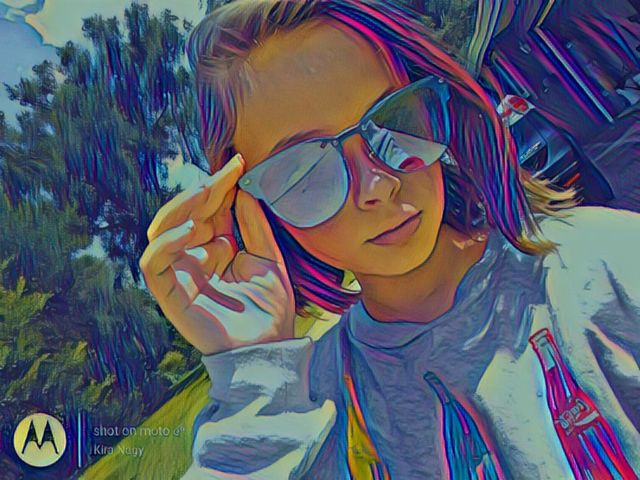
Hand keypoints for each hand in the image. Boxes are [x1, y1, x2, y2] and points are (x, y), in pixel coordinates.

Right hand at [139, 154, 295, 354]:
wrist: (271, 347)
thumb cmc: (270, 308)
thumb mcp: (268, 258)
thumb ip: (254, 226)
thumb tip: (244, 192)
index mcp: (215, 249)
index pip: (209, 210)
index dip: (220, 186)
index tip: (239, 163)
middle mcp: (194, 258)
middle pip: (185, 214)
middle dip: (204, 189)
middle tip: (227, 171)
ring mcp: (180, 275)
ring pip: (161, 231)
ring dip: (182, 207)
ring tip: (207, 192)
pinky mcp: (170, 294)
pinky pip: (154, 264)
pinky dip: (166, 243)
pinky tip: (191, 229)